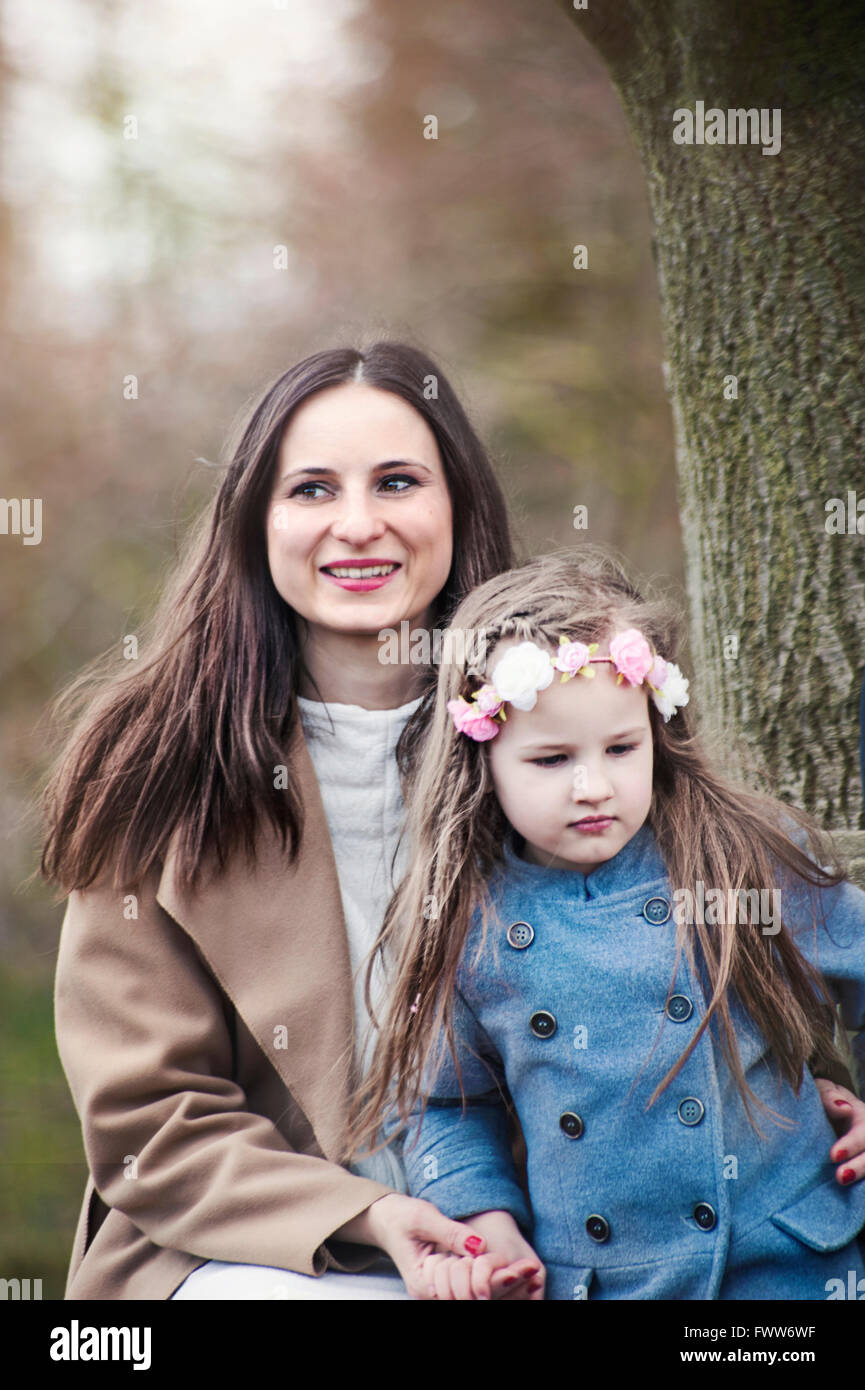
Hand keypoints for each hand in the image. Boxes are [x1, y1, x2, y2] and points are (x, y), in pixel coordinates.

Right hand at [334, 1192, 523, 1299]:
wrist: (386, 1219)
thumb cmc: (402, 1217)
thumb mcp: (425, 1217)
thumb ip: (451, 1233)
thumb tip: (480, 1246)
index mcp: (424, 1283)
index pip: (465, 1293)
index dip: (492, 1283)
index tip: (516, 1270)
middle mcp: (434, 1294)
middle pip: (475, 1299)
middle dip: (505, 1286)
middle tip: (531, 1270)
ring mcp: (441, 1291)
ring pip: (477, 1297)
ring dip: (504, 1286)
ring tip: (530, 1271)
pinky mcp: (449, 1283)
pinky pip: (474, 1289)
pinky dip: (495, 1281)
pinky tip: (514, 1271)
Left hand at [815, 1078, 864, 1184]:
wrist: (827, 1114)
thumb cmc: (824, 1101)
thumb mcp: (824, 1090)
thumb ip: (830, 1097)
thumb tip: (844, 1108)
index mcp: (862, 1117)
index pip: (863, 1132)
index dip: (852, 1144)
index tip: (833, 1156)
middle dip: (860, 1167)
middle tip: (840, 1178)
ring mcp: (864, 1154)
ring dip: (863, 1178)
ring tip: (844, 1186)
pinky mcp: (860, 1167)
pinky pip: (862, 1185)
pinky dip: (860, 1192)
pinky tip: (853, 1201)